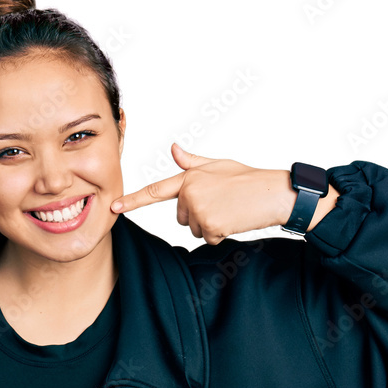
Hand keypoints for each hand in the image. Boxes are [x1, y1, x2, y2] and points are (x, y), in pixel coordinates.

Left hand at [110, 143, 299, 244]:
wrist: (274, 193)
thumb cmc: (248, 180)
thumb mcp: (218, 166)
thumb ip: (192, 163)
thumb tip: (173, 149)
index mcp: (189, 177)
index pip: (155, 190)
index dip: (133, 200)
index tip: (114, 208)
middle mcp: (190, 192)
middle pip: (181, 217)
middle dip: (199, 215)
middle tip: (223, 204)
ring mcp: (199, 209)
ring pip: (194, 229)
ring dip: (211, 225)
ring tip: (230, 210)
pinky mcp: (210, 225)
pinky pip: (208, 238)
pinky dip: (222, 234)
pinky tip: (234, 220)